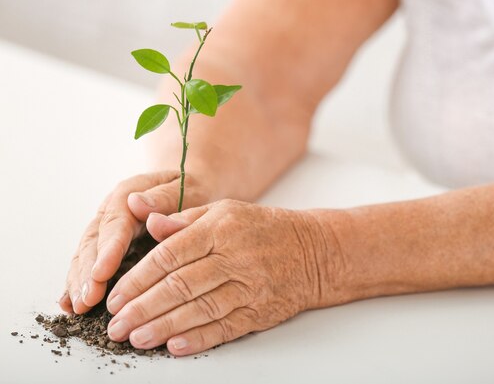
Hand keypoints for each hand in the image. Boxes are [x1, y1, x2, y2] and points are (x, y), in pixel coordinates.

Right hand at [60, 170, 213, 313]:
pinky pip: (89, 264)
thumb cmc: (192, 189)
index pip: (116, 223)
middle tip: (88, 300)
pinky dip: (79, 284)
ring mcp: (107, 229)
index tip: (101, 273)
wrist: (189, 186)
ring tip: (79, 307)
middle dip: (89, 273)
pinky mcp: (107, 245)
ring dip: (81, 282)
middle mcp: (112, 211)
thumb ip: (165, 197)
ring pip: (86, 255)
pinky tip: (72, 305)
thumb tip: (137, 203)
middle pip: (94, 241)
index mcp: (130, 194)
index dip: (107, 250)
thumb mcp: (186, 187)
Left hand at [104, 199, 335, 355]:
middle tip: (116, 325)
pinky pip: (227, 327)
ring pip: (200, 310)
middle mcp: (234, 257)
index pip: (170, 255)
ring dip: (164, 327)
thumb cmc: (262, 229)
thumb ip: (183, 220)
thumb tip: (145, 222)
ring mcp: (250, 286)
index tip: (115, 295)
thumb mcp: (223, 211)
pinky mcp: (261, 310)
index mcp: (220, 228)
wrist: (313, 251)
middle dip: (143, 308)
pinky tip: (175, 347)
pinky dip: (200, 339)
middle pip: (180, 286)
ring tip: (136, 339)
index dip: (138, 278)